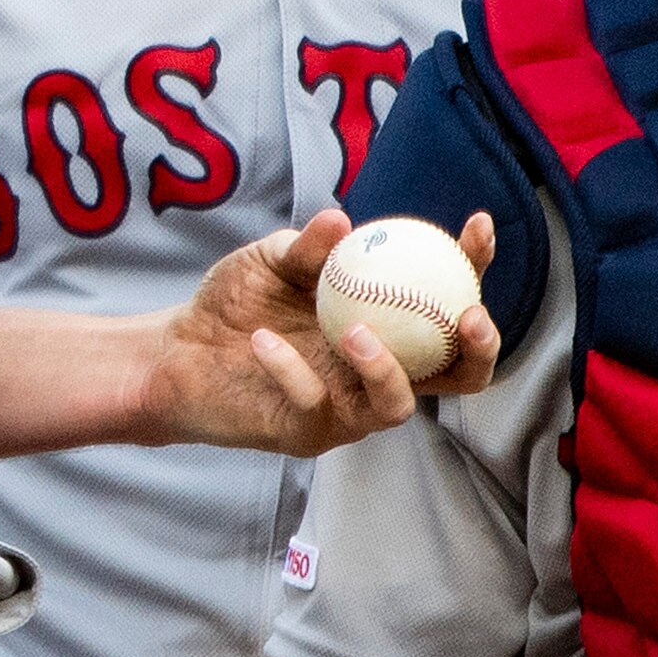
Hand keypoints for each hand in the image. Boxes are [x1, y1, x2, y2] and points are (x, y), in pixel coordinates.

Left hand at [152, 210, 501, 456]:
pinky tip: (263, 341)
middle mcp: (381, 371)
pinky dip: (290, 371)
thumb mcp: (270, 262)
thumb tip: (341, 221)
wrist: (177, 353)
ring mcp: (349, 408)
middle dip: (480, 350)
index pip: (447, 298)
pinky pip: (313, 406)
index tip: (476, 226)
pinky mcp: (309, 435)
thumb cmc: (234, 302)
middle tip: (467, 316)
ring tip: (353, 332)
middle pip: (459, 374)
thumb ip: (306, 249)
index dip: (473, 265)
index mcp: (388, 323)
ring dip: (385, 369)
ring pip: (397, 406)